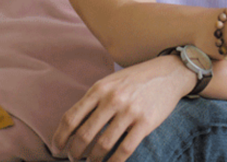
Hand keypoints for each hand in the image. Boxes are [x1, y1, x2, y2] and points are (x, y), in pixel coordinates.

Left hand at [52, 55, 192, 161]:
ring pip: (103, 145)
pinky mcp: (146, 122)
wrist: (169, 73)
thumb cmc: (136, 80)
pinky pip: (125, 149)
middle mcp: (112, 99)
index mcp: (99, 89)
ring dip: (93, 159)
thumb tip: (72, 127)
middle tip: (74, 159)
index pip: (71, 119)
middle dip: (75, 153)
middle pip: (84, 135)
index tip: (57, 149)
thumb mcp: (111, 82)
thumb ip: (93, 100)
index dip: (59, 138)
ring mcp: (130, 111)